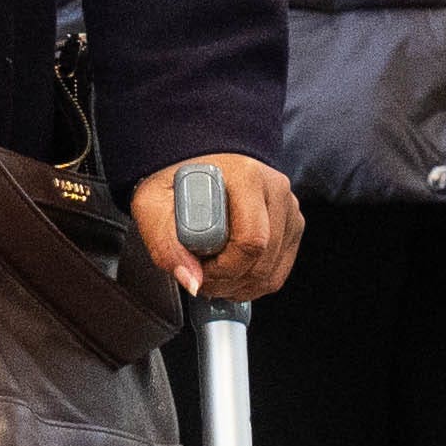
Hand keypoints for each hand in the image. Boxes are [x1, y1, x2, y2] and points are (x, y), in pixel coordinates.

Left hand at [131, 153, 301, 302]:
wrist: (197, 159)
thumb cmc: (176, 179)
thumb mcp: (152, 205)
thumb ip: (166, 245)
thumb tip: (192, 281)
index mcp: (247, 177)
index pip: (250, 242)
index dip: (221, 269)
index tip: (197, 266)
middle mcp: (276, 190)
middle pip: (262, 262)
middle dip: (226, 281)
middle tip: (199, 274)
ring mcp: (288, 209)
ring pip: (271, 273)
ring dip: (237, 285)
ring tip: (210, 270)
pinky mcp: (292, 226)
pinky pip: (277, 273)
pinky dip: (250, 283)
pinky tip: (229, 270)